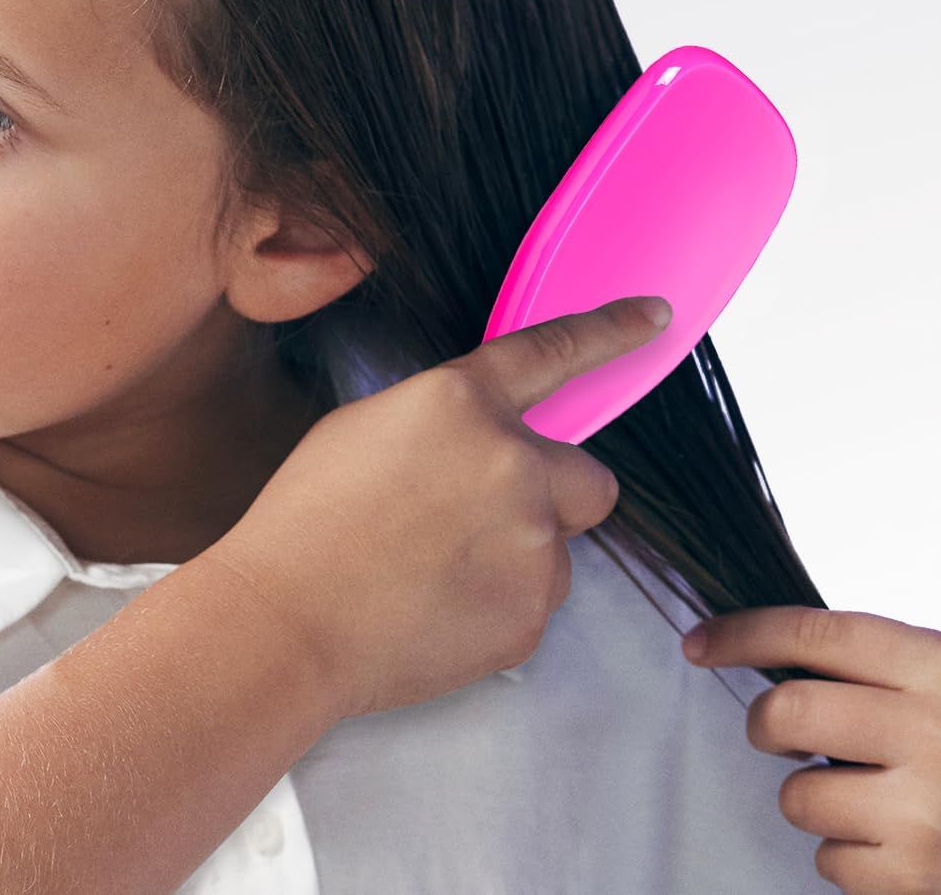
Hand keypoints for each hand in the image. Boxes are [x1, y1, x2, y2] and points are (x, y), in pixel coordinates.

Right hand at [207, 294, 659, 721]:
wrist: (286, 621)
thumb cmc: (306, 521)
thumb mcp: (364, 428)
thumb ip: (444, 422)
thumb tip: (477, 441)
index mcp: (461, 402)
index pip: (554, 353)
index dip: (610, 333)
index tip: (653, 318)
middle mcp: (513, 463)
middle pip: (592, 477)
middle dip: (557, 495)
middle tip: (488, 518)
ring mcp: (530, 543)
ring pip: (558, 547)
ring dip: (518, 555)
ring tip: (434, 572)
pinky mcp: (531, 615)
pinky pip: (535, 601)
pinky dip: (499, 604)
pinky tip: (437, 607)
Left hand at [682, 607, 940, 892]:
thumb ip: (878, 669)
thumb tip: (774, 657)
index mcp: (933, 668)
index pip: (812, 633)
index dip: (743, 633)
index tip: (698, 642)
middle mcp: (930, 732)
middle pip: (787, 714)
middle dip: (767, 726)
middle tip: (782, 736)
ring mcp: (928, 812)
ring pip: (799, 798)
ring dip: (814, 801)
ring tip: (870, 799)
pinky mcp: (923, 877)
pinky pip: (831, 863)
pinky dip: (847, 859)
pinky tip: (894, 844)